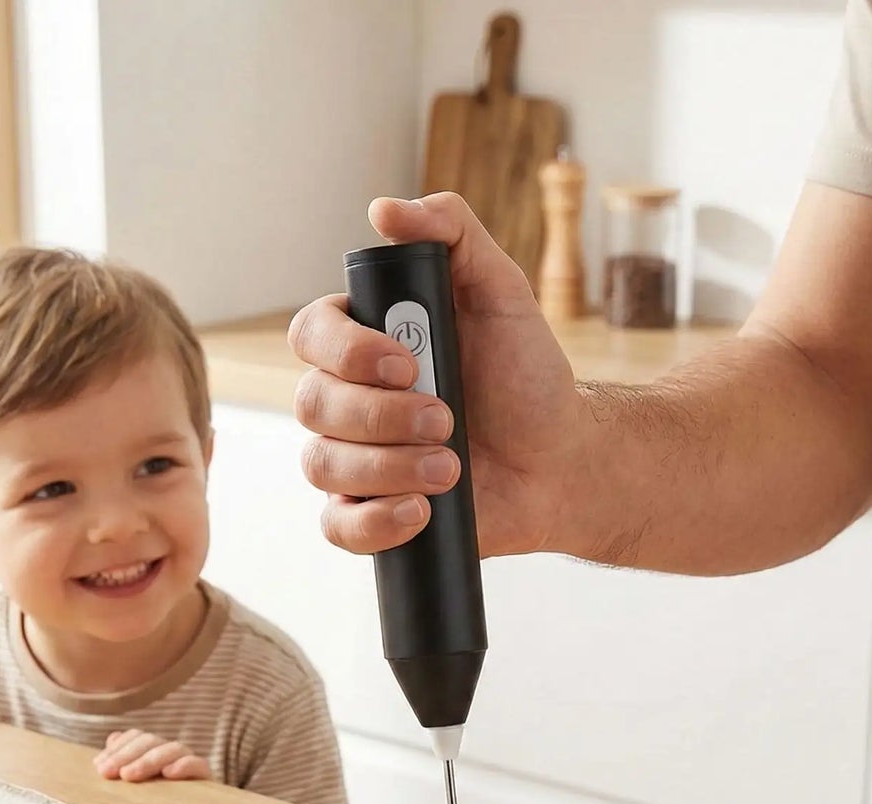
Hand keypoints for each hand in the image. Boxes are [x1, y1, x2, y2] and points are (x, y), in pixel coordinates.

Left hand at [95, 731, 210, 782]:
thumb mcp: (133, 791)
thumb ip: (122, 765)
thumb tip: (112, 738)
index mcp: (155, 753)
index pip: (137, 737)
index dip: (118, 748)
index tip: (98, 766)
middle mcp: (172, 754)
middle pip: (151, 741)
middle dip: (126, 755)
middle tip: (107, 773)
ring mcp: (191, 764)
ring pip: (173, 748)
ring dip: (148, 760)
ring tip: (129, 776)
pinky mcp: (206, 779)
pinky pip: (198, 764)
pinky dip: (184, 765)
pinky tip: (168, 773)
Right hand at [288, 191, 584, 557]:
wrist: (561, 462)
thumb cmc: (528, 379)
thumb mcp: (503, 293)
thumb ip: (454, 235)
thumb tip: (384, 209)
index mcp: (364, 343)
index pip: (311, 334)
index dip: (347, 352)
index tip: (408, 364)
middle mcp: (347, 400)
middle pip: (312, 404)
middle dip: (380, 416)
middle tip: (447, 420)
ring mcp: (355, 461)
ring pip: (323, 464)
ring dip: (388, 467)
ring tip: (451, 469)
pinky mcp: (370, 514)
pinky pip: (338, 526)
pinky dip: (374, 522)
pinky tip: (420, 510)